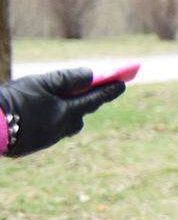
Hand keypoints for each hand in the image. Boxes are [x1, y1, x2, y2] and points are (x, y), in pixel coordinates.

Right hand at [0, 69, 124, 157]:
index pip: (94, 100)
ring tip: (68, 104)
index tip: (123, 83)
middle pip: (81, 115)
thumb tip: (91, 75)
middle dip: (89, 103)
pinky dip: (52, 121)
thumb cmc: (12, 100)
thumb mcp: (40, 83)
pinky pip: (50, 131)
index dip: (109, 90)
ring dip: (70, 114)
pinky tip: (43, 115)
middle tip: (97, 93)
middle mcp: (60, 129)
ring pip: (66, 126)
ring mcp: (46, 139)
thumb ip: (67, 79)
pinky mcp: (33, 145)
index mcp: (65, 113)